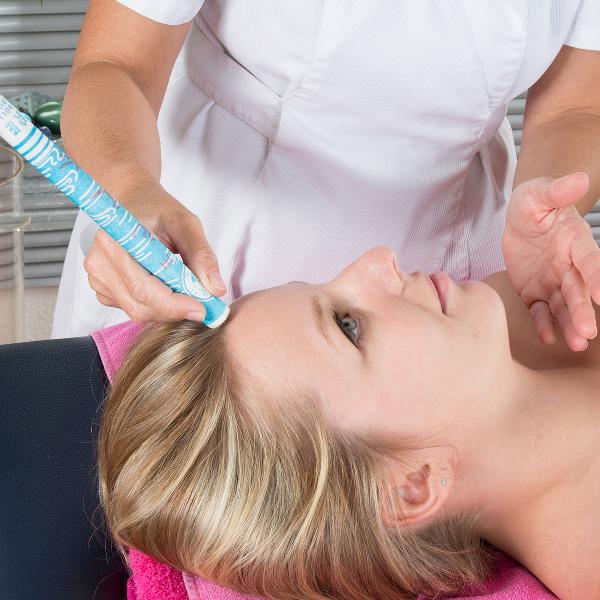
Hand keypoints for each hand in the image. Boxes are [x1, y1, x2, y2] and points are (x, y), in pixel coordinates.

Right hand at [83, 180, 225, 322]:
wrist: (136, 202)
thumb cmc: (158, 210)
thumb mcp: (186, 224)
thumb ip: (202, 255)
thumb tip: (215, 289)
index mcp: (114, 242)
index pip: (143, 288)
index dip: (174, 305)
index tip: (203, 309)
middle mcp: (99, 262)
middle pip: (140, 306)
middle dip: (175, 311)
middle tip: (204, 307)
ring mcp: (98, 278)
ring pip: (138, 311)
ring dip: (168, 310)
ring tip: (187, 293)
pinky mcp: (103, 289)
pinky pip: (133, 308)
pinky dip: (156, 307)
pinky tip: (168, 289)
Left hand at [502, 171, 599, 350]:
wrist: (519, 218)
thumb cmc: (534, 203)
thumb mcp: (538, 193)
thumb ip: (556, 190)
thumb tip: (579, 178)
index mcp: (575, 243)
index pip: (591, 261)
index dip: (598, 277)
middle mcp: (568, 266)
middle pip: (578, 291)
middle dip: (583, 311)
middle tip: (589, 331)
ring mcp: (552, 281)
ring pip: (562, 305)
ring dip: (568, 323)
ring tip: (575, 343)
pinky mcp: (534, 291)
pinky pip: (539, 310)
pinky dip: (543, 324)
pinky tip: (548, 338)